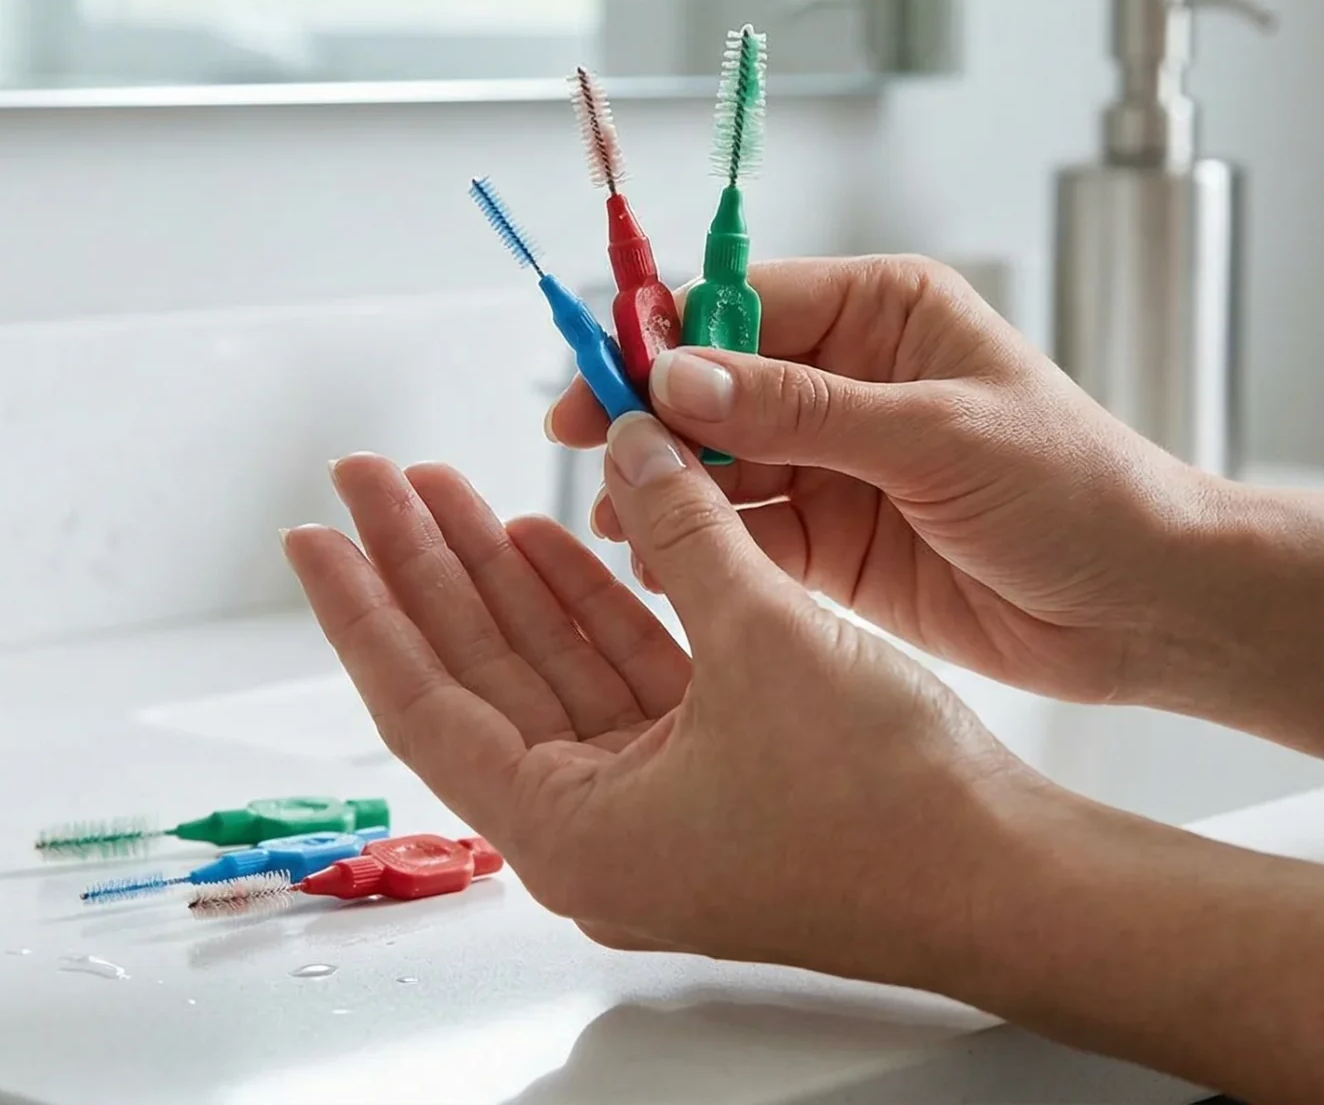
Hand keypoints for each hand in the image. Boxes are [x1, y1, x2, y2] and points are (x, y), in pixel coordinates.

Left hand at [282, 417, 1047, 975]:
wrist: (1011, 878)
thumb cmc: (890, 807)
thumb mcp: (766, 638)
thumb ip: (686, 529)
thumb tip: (635, 444)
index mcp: (573, 832)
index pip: (425, 702)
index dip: (365, 607)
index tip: (312, 533)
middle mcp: (595, 830)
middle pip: (479, 678)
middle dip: (425, 569)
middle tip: (371, 478)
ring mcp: (653, 808)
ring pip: (550, 673)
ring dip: (503, 579)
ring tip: (441, 489)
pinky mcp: (712, 780)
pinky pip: (623, 680)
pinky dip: (591, 608)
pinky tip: (554, 539)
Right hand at [551, 255, 1209, 703]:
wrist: (1149, 606)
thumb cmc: (1082, 492)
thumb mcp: (938, 436)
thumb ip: (804, 411)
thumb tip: (681, 378)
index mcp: (882, 312)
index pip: (741, 303)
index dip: (662, 336)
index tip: (602, 376)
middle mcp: (849, 378)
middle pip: (711, 384)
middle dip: (649, 418)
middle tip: (588, 455)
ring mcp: (837, 463)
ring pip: (716, 463)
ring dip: (666, 487)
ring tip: (623, 521)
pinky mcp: (833, 543)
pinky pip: (743, 533)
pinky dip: (698, 545)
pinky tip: (664, 561)